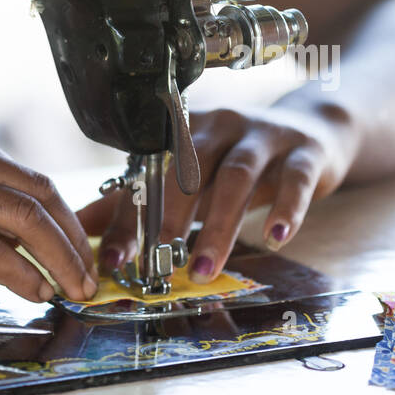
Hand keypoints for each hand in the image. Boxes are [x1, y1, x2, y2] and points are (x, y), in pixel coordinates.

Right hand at [0, 109, 98, 303]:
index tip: (77, 244)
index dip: (62, 212)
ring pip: (18, 215)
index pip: (22, 170)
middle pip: (31, 188)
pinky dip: (21, 271)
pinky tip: (34, 290)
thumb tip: (16, 225)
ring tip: (73, 287)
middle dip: (71, 234)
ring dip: (58, 257)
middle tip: (88, 271)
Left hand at [77, 99, 361, 280]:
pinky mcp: (304, 153)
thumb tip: (80, 228)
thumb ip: (139, 200)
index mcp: (186, 129)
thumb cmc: (239, 159)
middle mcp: (222, 125)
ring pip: (237, 177)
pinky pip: (294, 180)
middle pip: (191, 168)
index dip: (131, 214)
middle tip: (157, 261)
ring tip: (205, 270)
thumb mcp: (190, 176)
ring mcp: (265, 136)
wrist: (314, 131)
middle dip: (171, 216)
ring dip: (219, 225)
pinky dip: (286, 208)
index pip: (151, 171)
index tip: (115, 258)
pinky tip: (277, 238)